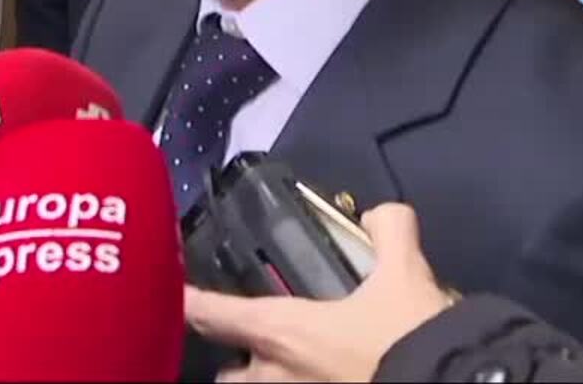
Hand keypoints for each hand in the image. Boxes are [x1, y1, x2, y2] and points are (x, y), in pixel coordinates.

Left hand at [184, 203, 457, 382]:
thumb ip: (389, 232)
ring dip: (267, 381)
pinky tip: (324, 376)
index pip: (208, 314)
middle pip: (227, 375)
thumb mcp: (406, 274)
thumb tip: (382, 214)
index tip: (174, 292)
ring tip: (292, 368)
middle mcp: (273, 378)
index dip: (187, 300)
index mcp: (280, 333)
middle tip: (257, 346)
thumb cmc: (409, 337)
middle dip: (237, 363)